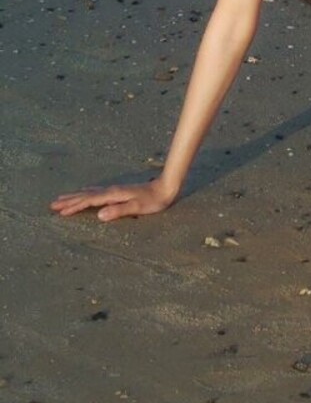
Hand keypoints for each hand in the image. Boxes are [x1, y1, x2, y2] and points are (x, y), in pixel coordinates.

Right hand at [50, 177, 177, 222]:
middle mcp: (111, 191)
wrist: (165, 187)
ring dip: (75, 196)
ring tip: (62, 199)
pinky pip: (96, 193)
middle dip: (69, 200)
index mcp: (113, 195)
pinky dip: (86, 194)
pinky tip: (85, 194)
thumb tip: (99, 215)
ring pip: (89, 193)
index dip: (74, 206)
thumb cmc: (153, 200)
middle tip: (52, 205)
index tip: (60, 211)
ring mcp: (114, 190)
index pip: (89, 201)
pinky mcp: (118, 192)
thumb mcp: (137, 208)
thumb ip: (119, 211)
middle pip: (85, 195)